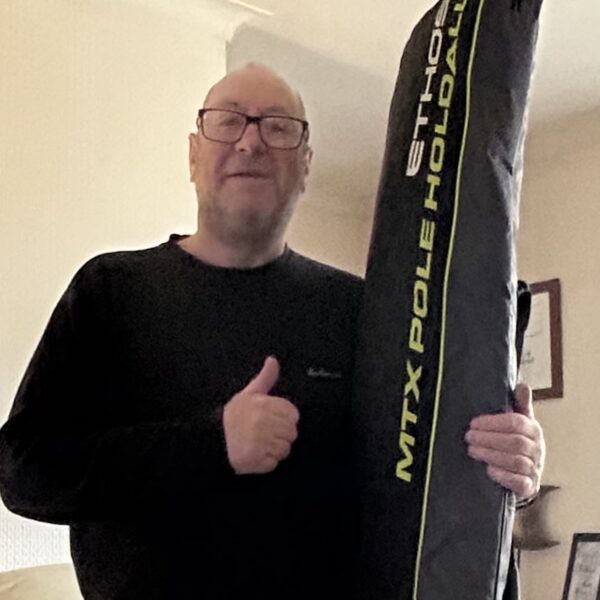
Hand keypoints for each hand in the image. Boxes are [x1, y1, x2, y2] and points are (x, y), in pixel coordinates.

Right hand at [223, 356, 299, 474]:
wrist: (214, 441)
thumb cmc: (236, 416)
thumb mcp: (250, 393)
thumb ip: (265, 378)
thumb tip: (273, 359)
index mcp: (263, 404)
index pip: (293, 415)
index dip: (285, 418)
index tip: (272, 420)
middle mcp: (262, 422)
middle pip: (292, 433)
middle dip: (281, 435)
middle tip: (265, 433)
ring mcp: (259, 441)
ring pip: (285, 449)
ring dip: (275, 449)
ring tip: (260, 444)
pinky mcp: (255, 460)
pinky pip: (275, 462)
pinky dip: (267, 462)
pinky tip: (256, 454)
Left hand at [465, 383, 544, 500]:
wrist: (524, 472)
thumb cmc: (516, 441)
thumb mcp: (519, 421)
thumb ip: (520, 404)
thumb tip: (522, 384)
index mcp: (534, 430)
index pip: (516, 423)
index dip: (493, 422)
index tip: (473, 422)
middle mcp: (538, 450)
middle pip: (515, 442)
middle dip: (488, 439)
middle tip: (468, 436)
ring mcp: (536, 469)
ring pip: (516, 462)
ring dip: (491, 455)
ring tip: (472, 450)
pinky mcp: (530, 487)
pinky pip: (520, 483)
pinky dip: (504, 476)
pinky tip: (488, 470)